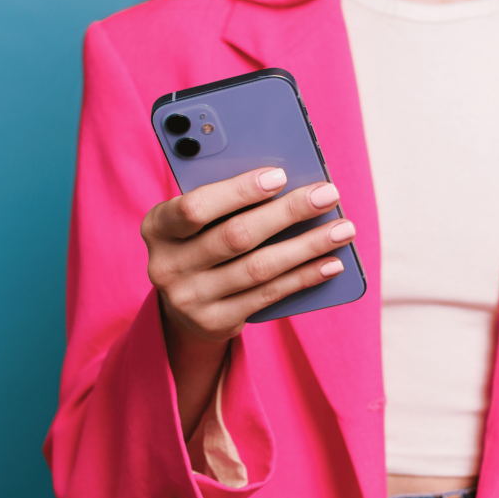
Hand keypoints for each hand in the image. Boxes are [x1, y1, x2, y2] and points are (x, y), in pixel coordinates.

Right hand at [141, 167, 355, 342]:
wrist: (183, 305)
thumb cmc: (200, 241)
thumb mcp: (197, 220)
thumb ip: (224, 200)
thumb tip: (287, 181)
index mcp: (157, 227)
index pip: (195, 207)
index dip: (239, 191)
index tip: (280, 175)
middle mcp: (167, 265)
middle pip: (236, 236)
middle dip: (288, 212)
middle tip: (327, 194)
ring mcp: (190, 299)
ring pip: (259, 268)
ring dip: (307, 246)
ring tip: (342, 228)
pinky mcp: (215, 322)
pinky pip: (269, 295)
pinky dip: (304, 276)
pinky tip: (331, 262)